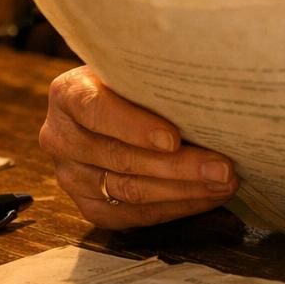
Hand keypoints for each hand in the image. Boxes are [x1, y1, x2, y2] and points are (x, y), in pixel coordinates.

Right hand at [39, 65, 238, 229]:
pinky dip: (175, 207)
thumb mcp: (138, 68)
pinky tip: (207, 197)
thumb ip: (157, 77)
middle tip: (222, 167)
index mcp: (68, 94)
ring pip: (130, 191)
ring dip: (184, 190)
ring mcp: (71, 176)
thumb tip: (211, 89)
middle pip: (120, 157)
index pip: (97, 111)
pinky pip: (133, 215)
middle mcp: (60, 137)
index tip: (174, 138)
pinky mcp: (89, 206)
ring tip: (224, 183)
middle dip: (178, 166)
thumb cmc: (136, 80)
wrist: (116, 102)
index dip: (135, 126)